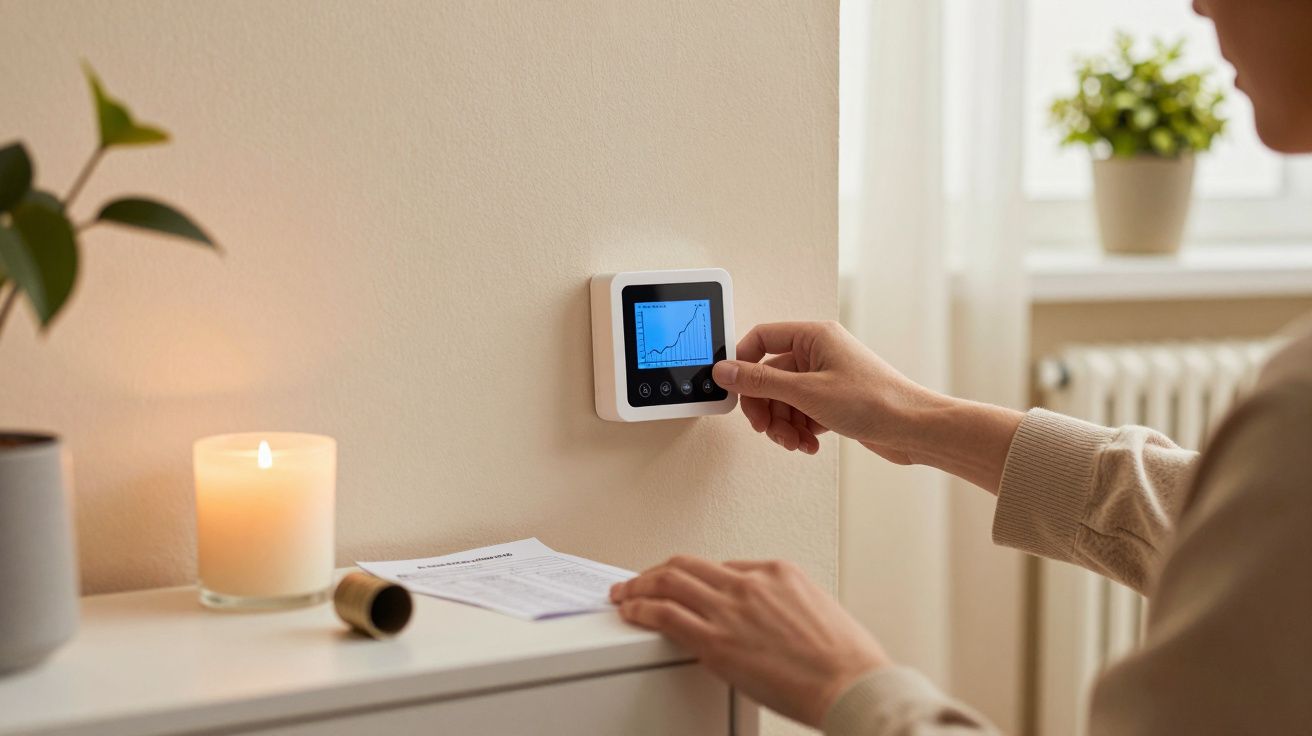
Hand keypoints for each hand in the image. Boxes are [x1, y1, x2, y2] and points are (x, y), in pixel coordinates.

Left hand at [610, 555, 889, 728]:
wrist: (851, 683)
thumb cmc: (845, 660)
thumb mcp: (818, 611)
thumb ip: (785, 606)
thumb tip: (769, 619)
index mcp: (778, 572)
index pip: (724, 567)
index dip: (698, 579)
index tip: (687, 588)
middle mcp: (749, 583)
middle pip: (689, 565)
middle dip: (660, 571)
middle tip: (643, 580)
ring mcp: (730, 608)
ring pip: (669, 580)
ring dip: (640, 584)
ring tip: (625, 593)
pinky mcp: (715, 640)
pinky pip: (664, 614)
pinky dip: (641, 607)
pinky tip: (631, 611)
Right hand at [714, 321, 1023, 492]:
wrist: (914, 429)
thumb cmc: (874, 402)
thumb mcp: (807, 392)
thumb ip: (761, 382)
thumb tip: (725, 371)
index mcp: (813, 336)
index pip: (761, 338)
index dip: (743, 364)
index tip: (735, 390)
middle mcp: (819, 352)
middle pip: (769, 375)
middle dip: (765, 407)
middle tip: (766, 429)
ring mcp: (826, 377)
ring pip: (784, 399)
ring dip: (783, 424)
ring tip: (795, 442)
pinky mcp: (833, 400)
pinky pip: (801, 412)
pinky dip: (799, 430)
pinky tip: (810, 444)